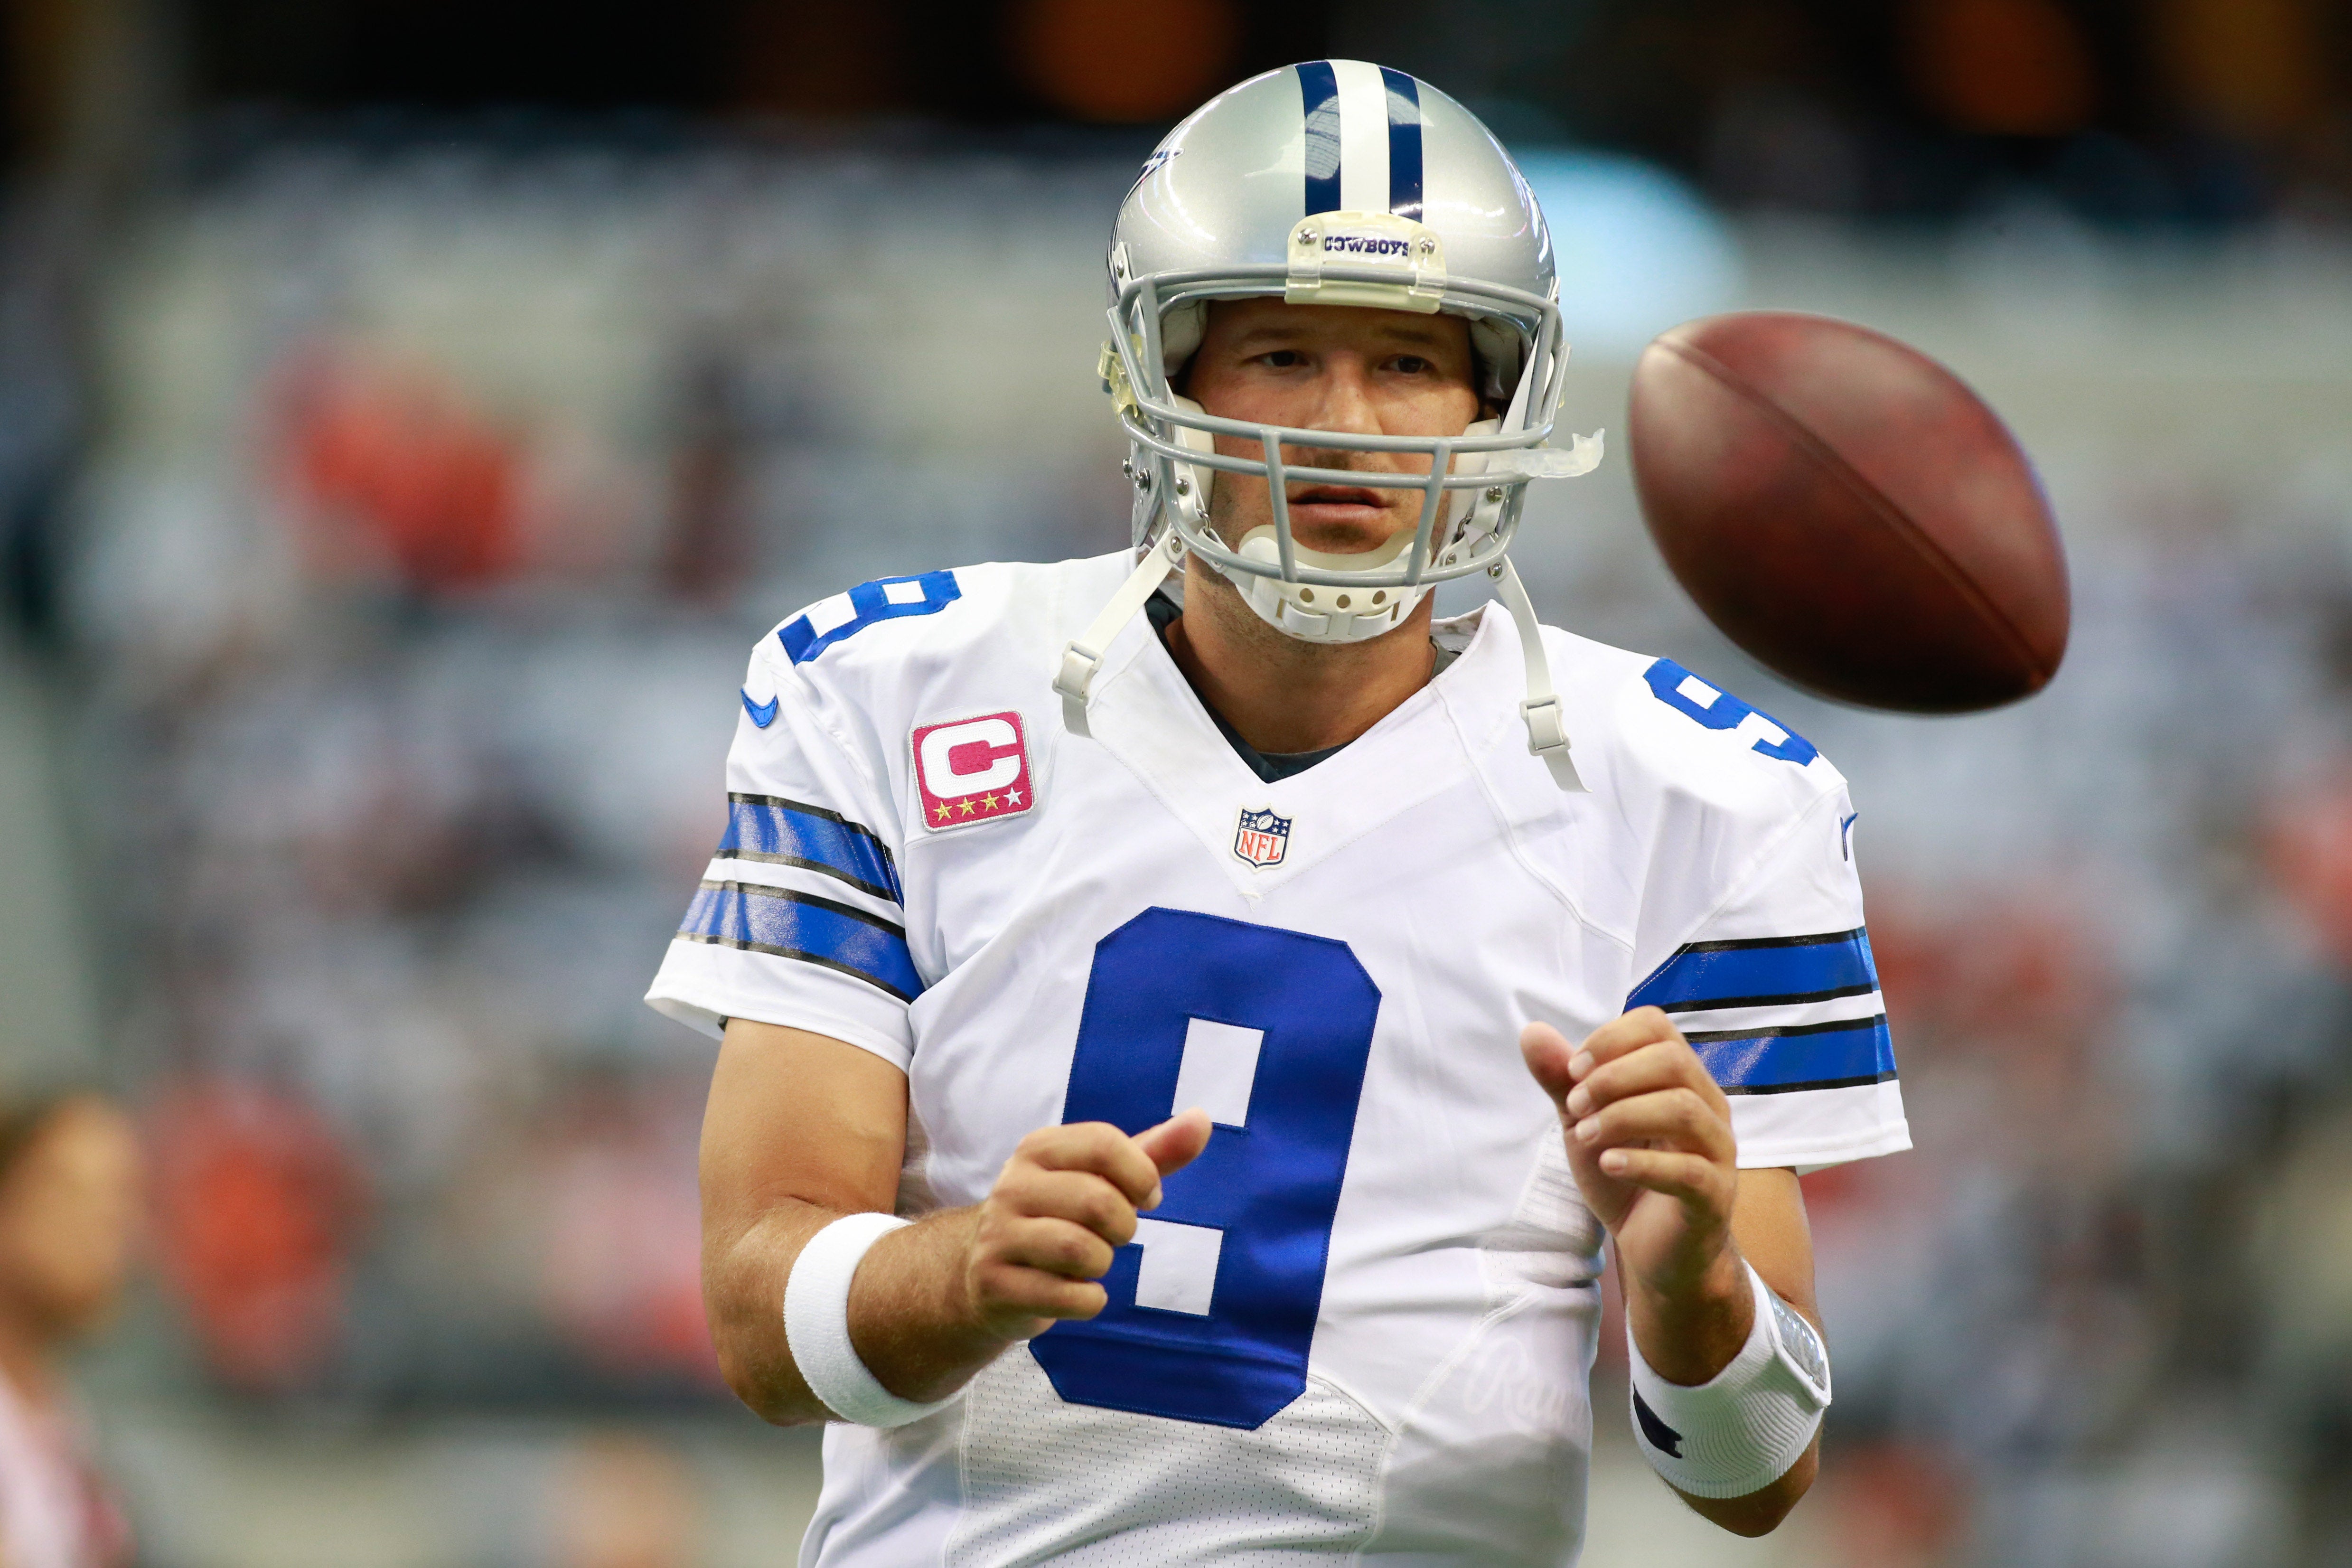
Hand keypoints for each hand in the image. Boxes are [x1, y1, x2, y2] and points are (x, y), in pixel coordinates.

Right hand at [961, 1111, 1212, 1342]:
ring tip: (1089, 1261)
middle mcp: (1011, 1185)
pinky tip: (1076, 1292)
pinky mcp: (994, 1283)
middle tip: (1112, 1236)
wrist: (987, 1277)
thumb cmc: (1060, 1218)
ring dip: (1102, 1263)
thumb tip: (1203, 1119)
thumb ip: (1154, 1152)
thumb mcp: (1103, 1179)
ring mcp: (998, 1235)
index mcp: (1038, 1148)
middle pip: (1098, 1200)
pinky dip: (1089, 1301)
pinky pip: (1068, 1296)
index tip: (1146, 1198)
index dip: (1142, 1176)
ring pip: (1079, 1249)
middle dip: (1123, 1226)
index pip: (1105, 1144)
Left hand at [1522, 1009, 1747, 1370]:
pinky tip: (1607, 1163)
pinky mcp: (1715, 1195)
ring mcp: (1718, 1151)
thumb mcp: (1583, 1122)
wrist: (1656, 1250)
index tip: (1572, 1070)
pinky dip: (1640, 1162)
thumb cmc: (1625, 1173)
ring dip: (1621, 1116)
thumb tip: (1531, 1031)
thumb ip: (1561, 1080)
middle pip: (1672, 1060)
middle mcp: (1708, 1105)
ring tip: (1584, 1137)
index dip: (1608, 1039)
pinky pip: (1688, 1170)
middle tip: (1575, 1108)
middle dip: (1612, 1077)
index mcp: (1680, 1078)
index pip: (1656, 1026)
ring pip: (1682, 1109)